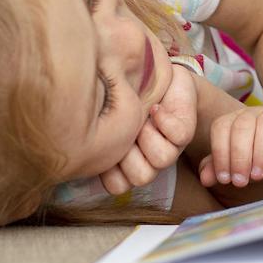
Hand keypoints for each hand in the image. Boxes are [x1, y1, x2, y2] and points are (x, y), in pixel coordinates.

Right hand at [99, 64, 198, 195]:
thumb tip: (78, 144)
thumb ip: (91, 132)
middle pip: (141, 177)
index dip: (109, 168)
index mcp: (125, 162)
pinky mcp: (184, 130)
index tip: (104, 140)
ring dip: (148, 135)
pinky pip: (178, 135)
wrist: (154, 76)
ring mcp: (170, 147)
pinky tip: (155, 108)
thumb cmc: (120, 96)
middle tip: (123, 127)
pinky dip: (164, 120)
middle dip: (129, 152)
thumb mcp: (99, 113)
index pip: (117, 186)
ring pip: (162, 160)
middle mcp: (148, 159)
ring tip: (141, 115)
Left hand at [198, 107, 262, 187]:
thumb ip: (219, 167)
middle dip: (239, 156)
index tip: (224, 179)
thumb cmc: (262, 155)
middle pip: (242, 126)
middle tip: (240, 182)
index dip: (220, 153)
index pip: (221, 128)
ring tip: (257, 177)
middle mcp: (256, 113)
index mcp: (235, 119)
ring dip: (260, 153)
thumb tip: (204, 179)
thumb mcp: (239, 163)